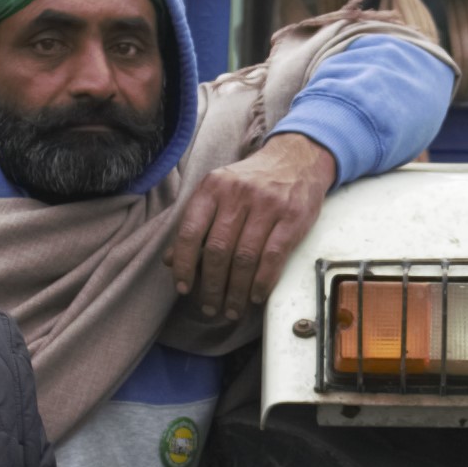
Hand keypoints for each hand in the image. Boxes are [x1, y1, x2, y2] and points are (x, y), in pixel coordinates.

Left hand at [163, 131, 336, 341]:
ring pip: (244, 258)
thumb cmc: (252, 181)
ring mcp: (267, 205)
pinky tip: (255, 296)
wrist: (297, 158)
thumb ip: (195, 223)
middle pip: (218, 250)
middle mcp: (238, 194)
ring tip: (231, 309)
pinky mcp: (292, 217)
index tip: (183, 288)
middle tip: (209, 307)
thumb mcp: (218, 192)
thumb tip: (170, 261)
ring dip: (236, 291)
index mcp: (212, 187)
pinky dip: (261, 282)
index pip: (190, 232)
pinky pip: (273, 257)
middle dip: (211, 286)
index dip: (184, 265)